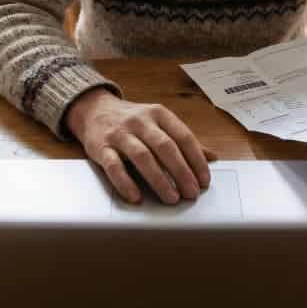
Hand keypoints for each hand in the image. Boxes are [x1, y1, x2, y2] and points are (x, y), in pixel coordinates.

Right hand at [65, 87, 217, 203]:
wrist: (93, 109)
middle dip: (181, 172)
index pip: (183, 136)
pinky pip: (114, 166)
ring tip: (171, 198)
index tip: (204, 181)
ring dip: (159, 179)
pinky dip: (125, 183)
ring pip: (142, 156)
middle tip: (191, 193)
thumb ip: (184, 140)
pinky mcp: (101, 147)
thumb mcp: (159, 123)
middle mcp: (140, 121)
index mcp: (159, 114)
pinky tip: (136, 197)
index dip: (196, 160)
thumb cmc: (132, 121)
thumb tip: (213, 157)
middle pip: (165, 147)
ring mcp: (119, 134)